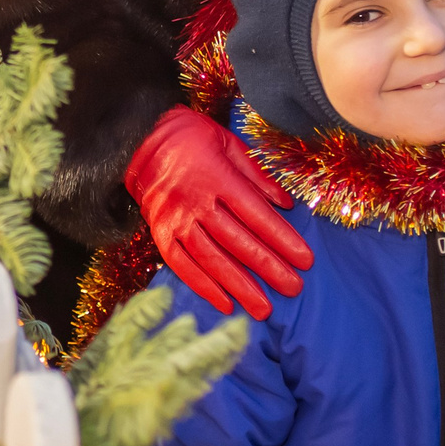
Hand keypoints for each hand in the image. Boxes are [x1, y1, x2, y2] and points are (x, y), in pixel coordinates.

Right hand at [125, 106, 307, 319]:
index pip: (256, 214)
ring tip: (262, 308)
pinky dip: (202, 285)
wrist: (139, 137)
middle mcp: (196, 201)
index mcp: (218, 177)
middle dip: (268, 268)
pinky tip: (224, 303)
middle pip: (237, 241)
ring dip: (238, 285)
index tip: (304, 260)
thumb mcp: (229, 143)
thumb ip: (258, 175)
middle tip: (293, 288)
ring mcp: (175, 218)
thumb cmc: (191, 137)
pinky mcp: (159, 230)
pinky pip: (181, 263)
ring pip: (211, 258)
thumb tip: (286, 204)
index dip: (282, 239)